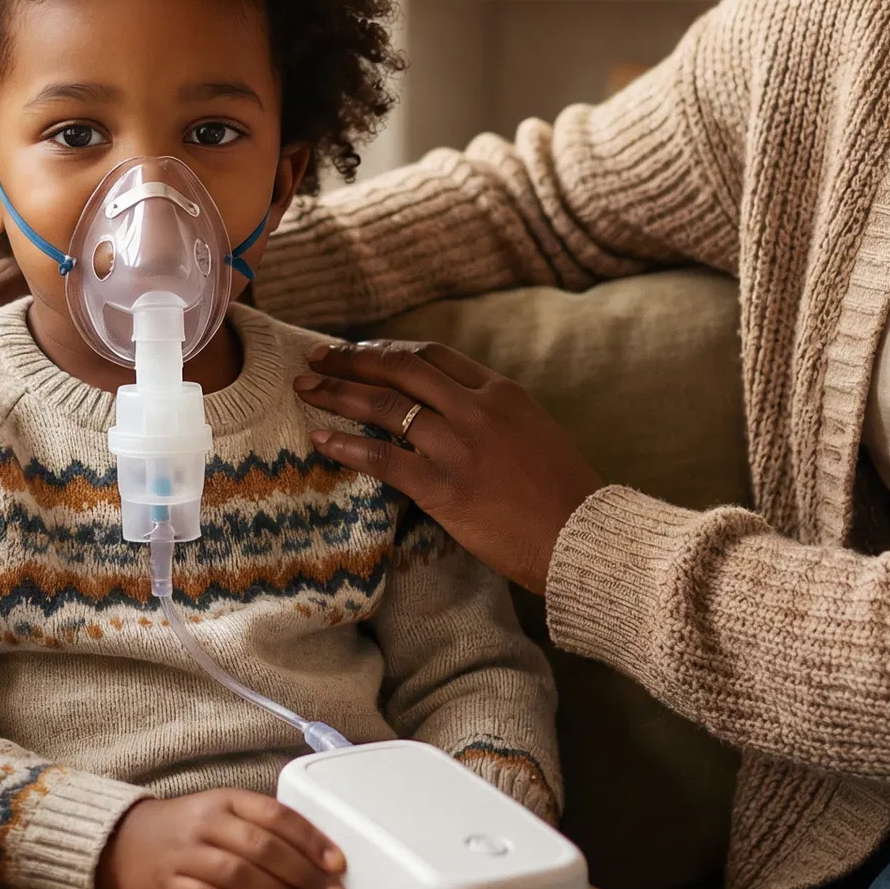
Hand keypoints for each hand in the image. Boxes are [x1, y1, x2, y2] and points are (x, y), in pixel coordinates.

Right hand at [97, 789, 347, 888]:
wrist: (121, 842)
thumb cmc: (186, 831)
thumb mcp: (222, 813)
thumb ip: (262, 828)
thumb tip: (318, 859)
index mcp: (224, 800)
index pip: (276, 815)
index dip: (311, 840)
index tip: (338, 864)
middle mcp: (205, 822)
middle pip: (263, 847)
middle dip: (305, 875)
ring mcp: (184, 854)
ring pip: (239, 874)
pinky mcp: (167, 887)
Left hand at [294, 339, 601, 594]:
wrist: (585, 538)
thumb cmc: (566, 495)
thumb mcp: (537, 434)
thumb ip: (496, 417)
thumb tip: (458, 412)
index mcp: (501, 393)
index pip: (434, 356)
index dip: (390, 350)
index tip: (363, 352)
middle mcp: (476, 410)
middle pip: (400, 369)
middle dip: (353, 360)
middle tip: (318, 356)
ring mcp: (458, 446)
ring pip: (384, 406)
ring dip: (338, 393)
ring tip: (305, 387)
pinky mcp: (444, 487)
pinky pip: (382, 458)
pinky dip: (347, 446)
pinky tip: (321, 439)